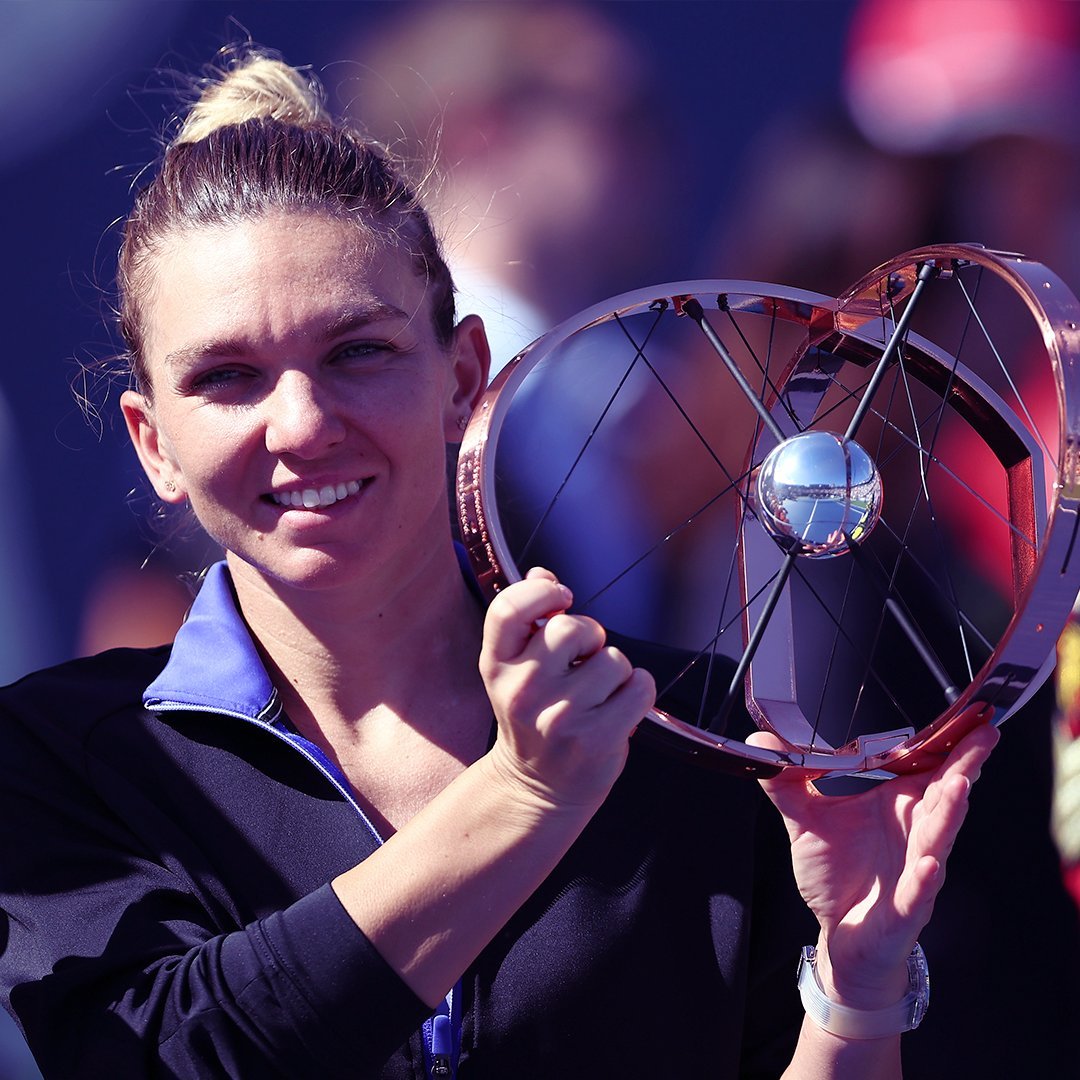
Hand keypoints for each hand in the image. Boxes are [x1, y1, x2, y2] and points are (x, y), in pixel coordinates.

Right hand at [479, 568, 654, 810]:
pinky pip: (640, 686)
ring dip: (614, 669)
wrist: (535, 789)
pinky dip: (638, 690)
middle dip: (588, 636)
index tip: (560, 598)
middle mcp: (522, 691)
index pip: (508, 609)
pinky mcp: (597, 739)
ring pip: (613, 658)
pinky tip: (618, 706)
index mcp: (496, 666)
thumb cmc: (532, 716)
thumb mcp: (516, 669)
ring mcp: (560, 717)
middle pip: (571, 627)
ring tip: (597, 693)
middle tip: (582, 660)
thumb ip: (528, 620)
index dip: (541, 593)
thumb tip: (543, 575)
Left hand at [748, 717, 998, 1007]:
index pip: (930, 769)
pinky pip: (919, 889)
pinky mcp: (908, 907)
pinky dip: (925, 876)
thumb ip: (785, 781)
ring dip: (950, 811)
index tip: (972, 718)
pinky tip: (929, 864)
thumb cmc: (836, 876)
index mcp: (899, 806)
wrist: (839, 935)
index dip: (951, 745)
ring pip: (938, 836)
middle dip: (965, 766)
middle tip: (983, 737)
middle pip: (946, 795)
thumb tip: (759, 742)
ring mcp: (916, 869)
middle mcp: (915, 833)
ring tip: (960, 784)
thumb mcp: (804, 820)